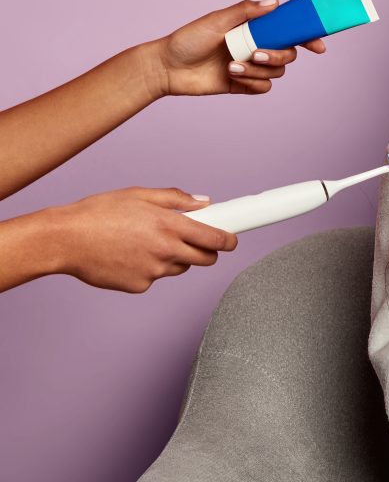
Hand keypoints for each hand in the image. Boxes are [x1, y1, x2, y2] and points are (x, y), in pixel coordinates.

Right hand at [48, 187, 237, 292]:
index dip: (229, 240)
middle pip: (206, 259)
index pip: (216, 239)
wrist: (63, 240)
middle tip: (193, 241)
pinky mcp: (139, 286)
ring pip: (178, 267)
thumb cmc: (98, 213)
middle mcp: (166, 251)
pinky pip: (155, 277)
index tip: (232, 240)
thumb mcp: (139, 195)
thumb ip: (176, 199)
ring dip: (174, 258)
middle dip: (206, 251)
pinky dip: (149, 268)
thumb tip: (205, 202)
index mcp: (169, 226)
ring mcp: (153, 271)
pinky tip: (128, 255)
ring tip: (145, 242)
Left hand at [146, 0, 326, 96]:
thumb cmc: (188, 40)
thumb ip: (246, 11)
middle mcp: (256, 46)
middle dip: (277, 55)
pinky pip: (264, 87)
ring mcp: (251, 66)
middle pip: (288, 53)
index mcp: (253, 28)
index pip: (288, 31)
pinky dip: (253, 83)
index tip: (318, 46)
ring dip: (258, 70)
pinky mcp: (245, 84)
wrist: (168, 68)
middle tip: (256, 54)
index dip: (307, 37)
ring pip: (277, 72)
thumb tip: (275, 3)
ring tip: (232, 67)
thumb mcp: (216, 20)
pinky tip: (233, 77)